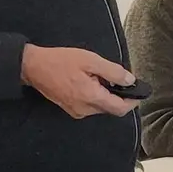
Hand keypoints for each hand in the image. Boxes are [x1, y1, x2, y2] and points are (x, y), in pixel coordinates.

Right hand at [21, 45, 136, 118]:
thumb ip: (112, 71)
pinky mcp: (71, 109)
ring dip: (106, 95)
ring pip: (101, 107)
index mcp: (91, 97)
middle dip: (118, 95)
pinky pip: (90, 106)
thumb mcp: (90, 60)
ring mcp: (77, 112)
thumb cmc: (61, 61)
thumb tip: (130, 81)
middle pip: (111, 108)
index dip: (132, 102)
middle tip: (116, 77)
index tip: (139, 92)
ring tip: (99, 77)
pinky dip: (96, 96)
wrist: (34, 67)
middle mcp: (85, 110)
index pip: (120, 108)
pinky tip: (90, 82)